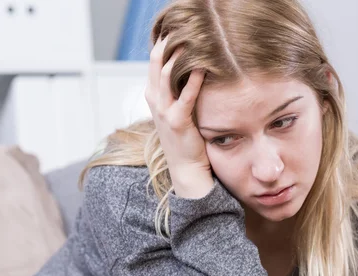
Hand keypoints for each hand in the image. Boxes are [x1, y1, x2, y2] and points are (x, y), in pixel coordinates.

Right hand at [145, 34, 213, 197]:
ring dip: (179, 54)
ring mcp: (163, 110)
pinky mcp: (177, 121)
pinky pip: (185, 96)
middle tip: (182, 25)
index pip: (155, 60)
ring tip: (191, 37)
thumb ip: (179, 89)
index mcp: (153, 94)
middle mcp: (154, 99)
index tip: (177, 27)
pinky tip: (204, 66)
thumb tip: (194, 67)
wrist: (186, 168)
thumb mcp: (177, 108)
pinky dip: (194, 80)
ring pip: (166, 74)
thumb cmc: (186, 137)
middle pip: (156, 61)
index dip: (164, 41)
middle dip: (168, 41)